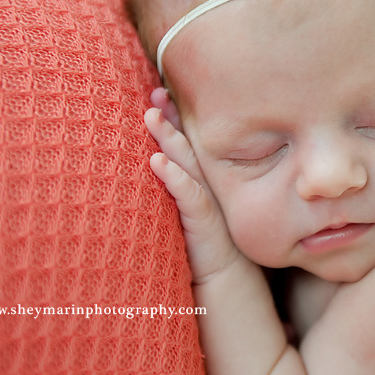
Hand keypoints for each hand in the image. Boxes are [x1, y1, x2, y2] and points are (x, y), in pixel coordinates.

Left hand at [145, 88, 239, 283]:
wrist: (225, 282)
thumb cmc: (201, 248)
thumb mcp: (185, 216)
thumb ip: (175, 193)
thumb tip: (149, 170)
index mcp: (202, 183)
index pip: (188, 145)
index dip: (175, 119)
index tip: (158, 94)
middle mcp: (208, 187)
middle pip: (189, 146)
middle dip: (172, 118)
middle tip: (156, 93)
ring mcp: (208, 203)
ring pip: (189, 165)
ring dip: (170, 139)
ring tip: (151, 117)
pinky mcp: (205, 224)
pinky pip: (190, 197)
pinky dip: (175, 179)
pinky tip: (159, 163)